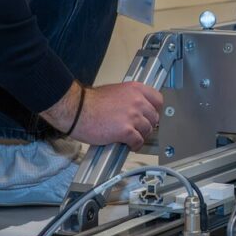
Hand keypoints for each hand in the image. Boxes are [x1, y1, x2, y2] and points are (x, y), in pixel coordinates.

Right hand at [42, 82, 163, 149]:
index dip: (155, 110)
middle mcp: (137, 101)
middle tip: (140, 129)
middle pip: (154, 117)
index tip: (151, 115)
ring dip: (141, 136)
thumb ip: (129, 98)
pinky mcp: (126, 131)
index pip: (158, 100)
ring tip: (133, 138)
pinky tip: (129, 145)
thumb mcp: (115, 91)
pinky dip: (135, 145)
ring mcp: (133, 116)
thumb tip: (136, 107)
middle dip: (148, 125)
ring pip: (147, 130)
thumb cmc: (90, 102)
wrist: (78, 110)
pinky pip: (138, 141)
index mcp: (135, 89)